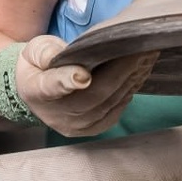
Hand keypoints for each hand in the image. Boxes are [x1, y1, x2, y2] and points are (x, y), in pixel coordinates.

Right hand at [15, 35, 156, 137]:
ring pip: (108, 104)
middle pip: (93, 95)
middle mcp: (56, 114)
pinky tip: (138, 78)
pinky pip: (113, 114)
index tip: (83, 76)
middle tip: (142, 51)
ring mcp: (73, 126)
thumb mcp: (35, 50)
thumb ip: (46, 52)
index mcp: (38, 89)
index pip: (53, 86)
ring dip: (130, 81)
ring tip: (147, 60)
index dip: (69, 81)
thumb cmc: (38, 65)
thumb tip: (62, 55)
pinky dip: (128, 95)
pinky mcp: (88, 130)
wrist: (35, 90)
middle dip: (121, 72)